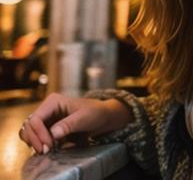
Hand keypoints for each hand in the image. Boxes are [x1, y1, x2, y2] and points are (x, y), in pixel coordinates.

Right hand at [18, 92, 132, 153]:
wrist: (102, 117)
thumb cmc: (95, 113)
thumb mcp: (84, 118)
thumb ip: (68, 125)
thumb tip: (53, 134)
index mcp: (53, 101)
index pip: (35, 119)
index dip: (39, 134)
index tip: (49, 145)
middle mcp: (47, 109)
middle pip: (28, 126)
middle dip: (35, 140)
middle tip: (46, 151)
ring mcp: (46, 118)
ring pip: (28, 132)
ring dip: (34, 142)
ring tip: (47, 150)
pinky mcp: (48, 128)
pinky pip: (36, 137)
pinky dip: (38, 144)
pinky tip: (49, 148)